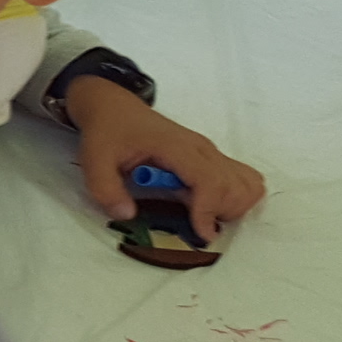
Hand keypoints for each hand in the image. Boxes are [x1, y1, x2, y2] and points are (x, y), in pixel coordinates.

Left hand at [64, 82, 266, 245]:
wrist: (114, 108)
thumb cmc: (107, 132)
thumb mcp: (94, 159)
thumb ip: (105, 189)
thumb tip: (126, 215)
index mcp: (175, 147)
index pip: (209, 181)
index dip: (209, 211)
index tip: (201, 234)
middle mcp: (201, 149)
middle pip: (235, 187)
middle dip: (221, 213)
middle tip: (193, 221)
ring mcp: (210, 152)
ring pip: (247, 184)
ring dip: (232, 207)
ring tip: (200, 212)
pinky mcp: (212, 157)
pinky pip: (244, 178)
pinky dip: (237, 197)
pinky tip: (207, 203)